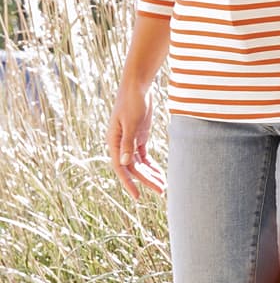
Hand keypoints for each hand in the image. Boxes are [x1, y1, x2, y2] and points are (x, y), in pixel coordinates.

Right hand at [106, 84, 164, 199]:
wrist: (137, 86)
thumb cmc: (132, 102)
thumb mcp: (131, 123)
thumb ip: (128, 143)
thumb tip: (123, 163)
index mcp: (113, 142)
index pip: (120, 168)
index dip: (129, 183)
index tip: (137, 196)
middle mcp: (119, 144)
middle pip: (132, 168)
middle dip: (146, 180)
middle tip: (161, 191)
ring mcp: (129, 141)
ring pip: (139, 163)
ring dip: (150, 174)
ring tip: (163, 186)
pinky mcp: (139, 136)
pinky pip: (143, 155)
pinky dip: (151, 164)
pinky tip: (159, 173)